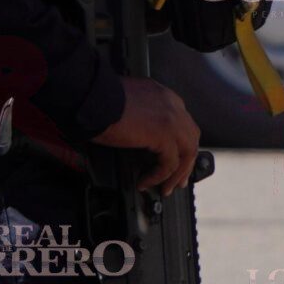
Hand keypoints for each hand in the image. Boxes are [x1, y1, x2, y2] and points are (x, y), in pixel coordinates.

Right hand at [93, 78, 199, 193]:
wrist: (94, 98)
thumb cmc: (101, 98)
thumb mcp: (128, 102)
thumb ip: (141, 114)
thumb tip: (139, 133)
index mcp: (164, 96)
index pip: (183, 123)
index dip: (181, 144)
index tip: (176, 158)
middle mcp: (173, 105)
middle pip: (190, 138)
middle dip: (186, 162)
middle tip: (178, 179)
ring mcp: (172, 119)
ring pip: (187, 153)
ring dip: (176, 174)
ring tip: (165, 188)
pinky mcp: (164, 135)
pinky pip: (169, 164)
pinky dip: (159, 177)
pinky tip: (146, 182)